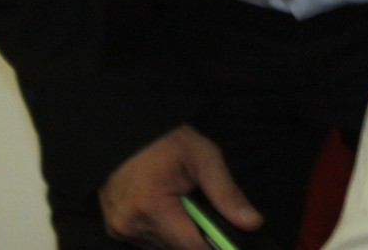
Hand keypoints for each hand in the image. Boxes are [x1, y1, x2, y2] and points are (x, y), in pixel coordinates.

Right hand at [99, 124, 262, 248]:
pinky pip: (148, 242)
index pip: (193, 247)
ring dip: (177, 233)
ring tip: (179, 203)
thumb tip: (252, 223)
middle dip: (195, 234)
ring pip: (163, 248)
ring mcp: (120, 228)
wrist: (128, 130)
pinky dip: (161, 230)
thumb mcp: (205, 158)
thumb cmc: (167, 140)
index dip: (215, 244)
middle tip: (198, 206)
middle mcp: (131, 224)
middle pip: (178, 249)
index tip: (227, 238)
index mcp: (152, 206)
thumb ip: (227, 194)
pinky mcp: (114, 228)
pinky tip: (165, 209)